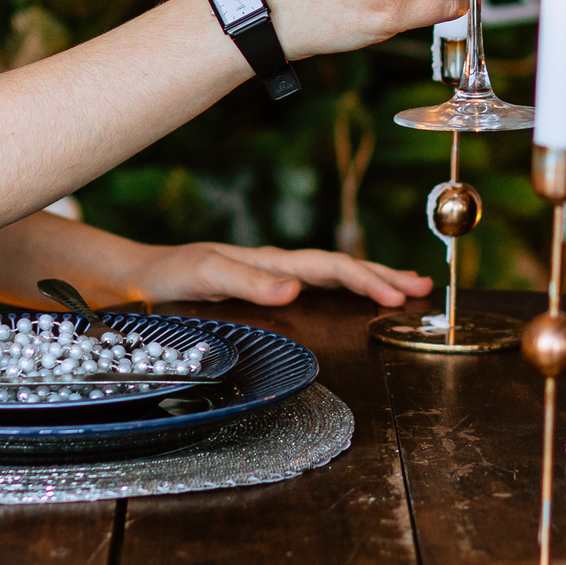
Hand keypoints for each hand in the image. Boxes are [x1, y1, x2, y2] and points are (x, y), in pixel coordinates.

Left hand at [127, 242, 434, 307]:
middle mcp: (280, 267)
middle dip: (384, 276)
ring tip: (407, 290)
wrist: (143, 277)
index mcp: (274, 261)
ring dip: (372, 282)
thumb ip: (248, 281)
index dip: (366, 280)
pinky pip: (319, 290)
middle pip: (343, 268)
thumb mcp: (205, 275)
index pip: (331, 267)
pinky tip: (357, 303)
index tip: (396, 295)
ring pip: (335, 277)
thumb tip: (297, 288)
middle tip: (422, 286)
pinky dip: (347, 293)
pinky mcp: (268, 292)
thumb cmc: (172, 274)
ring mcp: (276, 278)